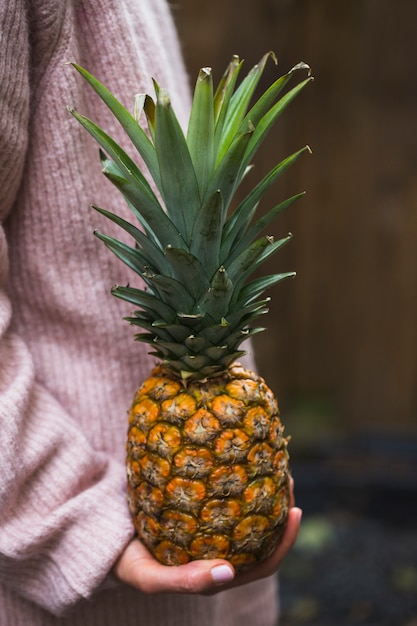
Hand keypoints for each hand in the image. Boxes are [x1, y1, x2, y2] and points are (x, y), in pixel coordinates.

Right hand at [113, 479, 300, 594]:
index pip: (263, 563)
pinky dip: (237, 482)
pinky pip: (226, 498)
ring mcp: (210, 532)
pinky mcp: (198, 513)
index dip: (284, 541)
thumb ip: (186, 581)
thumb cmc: (128, 564)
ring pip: (247, 514)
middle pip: (262, 534)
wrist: (103, 542)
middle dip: (281, 509)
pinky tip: (239, 459)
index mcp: (218, 573)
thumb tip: (230, 572)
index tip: (295, 510)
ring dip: (263, 492)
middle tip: (287, 475)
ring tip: (271, 462)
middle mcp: (219, 552)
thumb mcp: (150, 577)